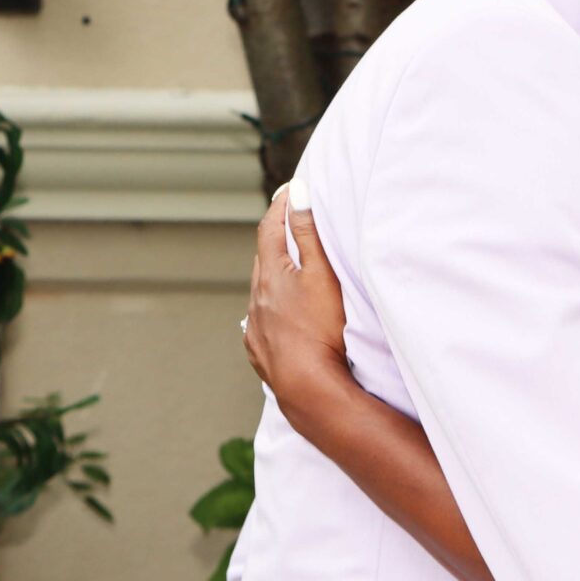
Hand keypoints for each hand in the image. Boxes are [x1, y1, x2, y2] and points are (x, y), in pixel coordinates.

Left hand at [246, 182, 353, 424]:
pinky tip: (280, 318)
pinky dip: (270, 312)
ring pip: (261, 293)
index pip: (270, 230)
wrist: (310, 389)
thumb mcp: (323, 274)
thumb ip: (310, 233)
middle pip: (263, 260)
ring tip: (288, 272)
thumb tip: (298, 194)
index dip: (280, 207)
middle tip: (289, 225)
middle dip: (275, 240)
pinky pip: (262, 324)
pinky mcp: (261, 354)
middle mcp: (256, 300)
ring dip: (273, 278)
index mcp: (271, 275)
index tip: (289, 192)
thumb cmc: (322, 331)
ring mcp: (257, 328)